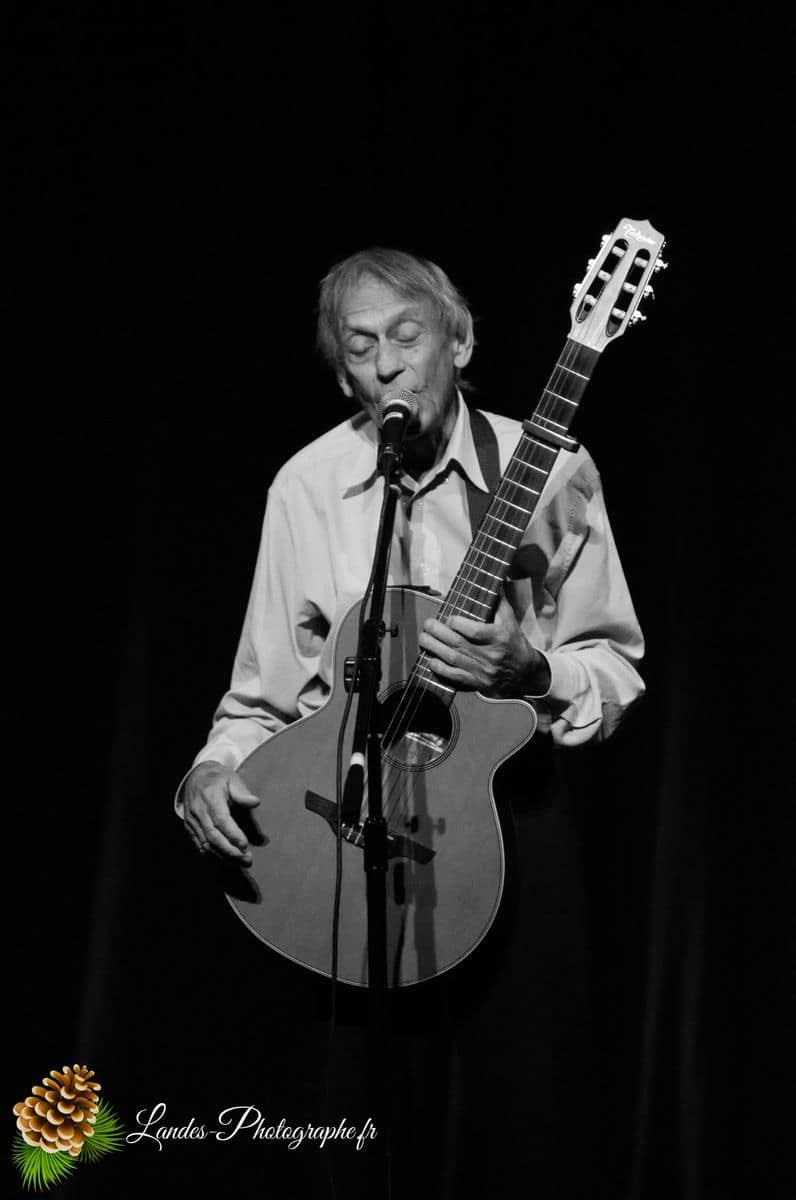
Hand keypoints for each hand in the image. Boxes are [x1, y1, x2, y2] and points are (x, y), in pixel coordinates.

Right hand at [181, 761, 259, 864]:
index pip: (221, 820)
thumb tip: (255, 802)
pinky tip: (226, 860)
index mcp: (210, 798)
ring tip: (240, 862)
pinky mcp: (189, 827)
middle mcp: (199, 811)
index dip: (232, 834)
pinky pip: (199, 845)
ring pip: (206, 844)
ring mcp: (192, 821)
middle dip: (230, 851)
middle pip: (213, 836)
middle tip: (247, 860)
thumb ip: (242, 792)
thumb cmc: (218, 778)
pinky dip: (212, 855)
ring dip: (223, 856)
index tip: (245, 845)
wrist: (195, 777)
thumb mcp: (231, 778)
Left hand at [418, 595, 550, 697]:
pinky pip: (456, 677)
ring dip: (435, 648)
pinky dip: (441, 669)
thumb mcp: (511, 622)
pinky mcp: (478, 683)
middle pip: (459, 644)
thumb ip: (500, 603)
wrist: (524, 673)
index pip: (475, 631)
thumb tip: (495, 581)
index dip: (458, 624)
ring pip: (454, 659)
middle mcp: (492, 655)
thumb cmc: (514, 643)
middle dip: (439, 633)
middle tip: (428, 624)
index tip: (449, 618)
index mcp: (500, 638)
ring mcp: (484, 672)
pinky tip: (430, 660)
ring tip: (423, 638)